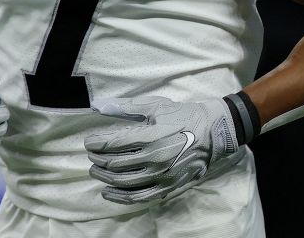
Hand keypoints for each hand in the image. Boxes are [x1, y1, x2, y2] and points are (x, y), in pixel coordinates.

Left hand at [84, 95, 242, 204]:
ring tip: (96, 171)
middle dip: (98, 160)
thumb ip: (126, 107)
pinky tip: (108, 192)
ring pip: (124, 182)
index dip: (96, 144)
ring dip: (105, 177)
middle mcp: (155, 159)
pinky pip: (138, 197)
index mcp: (151, 137)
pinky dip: (120, 197)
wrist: (213, 132)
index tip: (89, 142)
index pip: (113, 144)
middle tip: (91, 156)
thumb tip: (99, 106)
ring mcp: (162, 176)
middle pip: (115, 164)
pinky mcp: (167, 187)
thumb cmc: (183, 115)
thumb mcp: (156, 106)